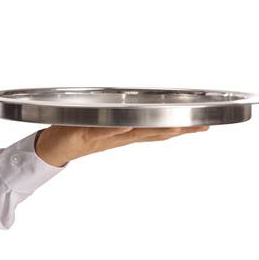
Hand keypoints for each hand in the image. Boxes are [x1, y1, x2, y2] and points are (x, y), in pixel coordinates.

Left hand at [34, 124, 210, 167]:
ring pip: (131, 133)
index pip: (158, 130)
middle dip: (177, 128)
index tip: (206, 124)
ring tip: (174, 125)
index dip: (183, 128)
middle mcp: (118, 136)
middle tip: (201, 125)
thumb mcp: (105, 126)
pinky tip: (125, 124)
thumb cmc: (77, 133)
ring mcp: (102, 136)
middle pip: (152, 132)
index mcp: (125, 133)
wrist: (52, 149)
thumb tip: (140, 111)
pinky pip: (100, 131)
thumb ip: (123, 120)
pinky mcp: (83, 134)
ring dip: (152, 129)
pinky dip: (112, 128)